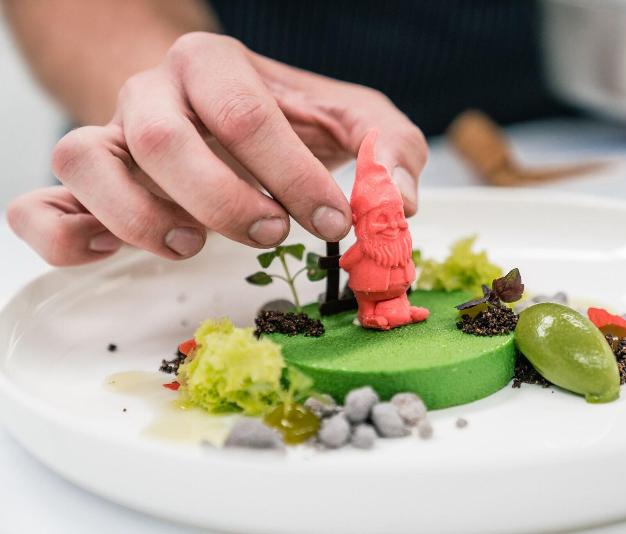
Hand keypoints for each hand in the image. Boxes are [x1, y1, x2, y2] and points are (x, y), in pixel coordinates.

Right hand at [7, 32, 426, 265]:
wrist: (215, 113)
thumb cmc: (286, 121)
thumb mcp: (352, 119)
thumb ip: (390, 148)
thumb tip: (400, 205)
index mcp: (214, 66)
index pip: (246, 116)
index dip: (294, 176)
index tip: (334, 221)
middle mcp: (150, 95)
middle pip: (163, 141)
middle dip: (224, 199)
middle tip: (272, 232)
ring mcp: (107, 137)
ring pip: (85, 163)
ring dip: (143, 218)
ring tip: (196, 245)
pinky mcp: (84, 187)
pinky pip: (40, 208)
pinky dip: (66, 238)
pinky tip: (115, 254)